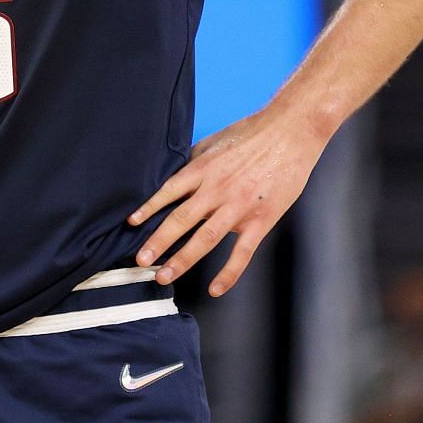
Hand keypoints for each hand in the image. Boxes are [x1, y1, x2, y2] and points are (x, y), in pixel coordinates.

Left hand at [127, 107, 327, 295]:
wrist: (290, 132)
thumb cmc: (251, 134)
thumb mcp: (213, 142)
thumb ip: (193, 162)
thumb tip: (173, 175)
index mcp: (202, 169)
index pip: (168, 192)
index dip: (149, 208)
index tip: (132, 224)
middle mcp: (216, 190)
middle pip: (181, 220)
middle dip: (158, 242)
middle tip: (140, 261)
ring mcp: (238, 207)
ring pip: (204, 239)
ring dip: (182, 259)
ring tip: (162, 276)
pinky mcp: (261, 220)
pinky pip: (242, 252)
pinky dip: (228, 273)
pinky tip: (215, 289)